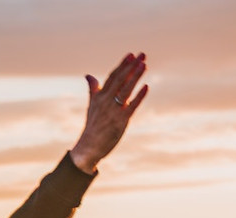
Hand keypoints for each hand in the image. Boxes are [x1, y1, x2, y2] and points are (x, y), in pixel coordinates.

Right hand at [70, 52, 148, 173]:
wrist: (89, 145)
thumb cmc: (93, 125)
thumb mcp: (92, 105)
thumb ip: (93, 89)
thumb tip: (88, 75)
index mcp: (100, 96)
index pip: (112, 77)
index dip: (122, 65)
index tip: (130, 55)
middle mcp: (106, 100)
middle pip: (120, 80)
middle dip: (131, 66)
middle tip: (142, 55)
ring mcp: (113, 110)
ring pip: (126, 89)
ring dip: (135, 76)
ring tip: (144, 65)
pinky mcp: (120, 120)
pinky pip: (131, 106)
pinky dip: (139, 96)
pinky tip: (146, 86)